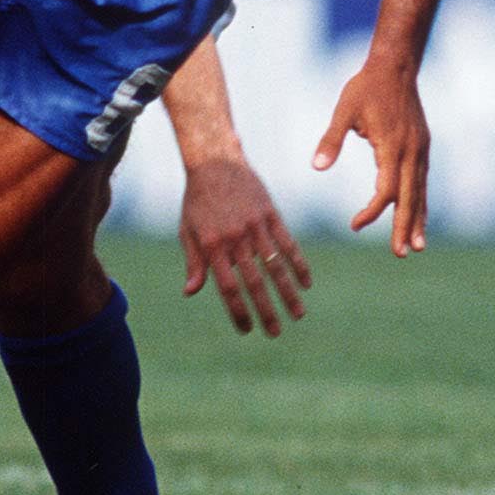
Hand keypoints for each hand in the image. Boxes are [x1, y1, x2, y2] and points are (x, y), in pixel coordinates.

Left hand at [179, 156, 310, 335]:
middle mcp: (236, 239)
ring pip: (275, 267)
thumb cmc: (197, 199)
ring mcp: (256, 227)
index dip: (238, 311)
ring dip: (288, 294)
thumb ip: (194, 262)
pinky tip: (306, 283)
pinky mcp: (271, 215)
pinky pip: (288, 244)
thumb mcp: (188, 231)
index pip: (228, 288)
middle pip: (254, 283)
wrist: (215, 161)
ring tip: (298, 315)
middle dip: (266, 311)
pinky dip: (298, 264)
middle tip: (275, 333)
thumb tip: (191, 292)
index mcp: (213, 247)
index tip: (247, 330)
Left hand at [313, 53, 430, 256]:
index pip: (386, 190)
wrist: (396, 65)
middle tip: (401, 253)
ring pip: (420, 191)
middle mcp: (411, 151)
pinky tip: (419, 217)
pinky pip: (423, 181)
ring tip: (416, 246)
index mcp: (392, 146)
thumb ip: (331, 139)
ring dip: (418, 219)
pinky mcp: (423, 146)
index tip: (354, 225)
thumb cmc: (366, 88)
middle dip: (404, 227)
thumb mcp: (344, 110)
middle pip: (409, 197)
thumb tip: (317, 167)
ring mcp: (421, 149)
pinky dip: (421, 201)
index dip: (372, 211)